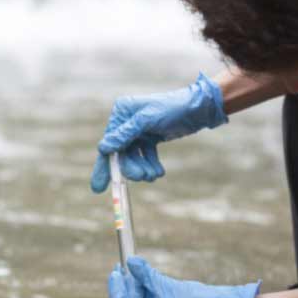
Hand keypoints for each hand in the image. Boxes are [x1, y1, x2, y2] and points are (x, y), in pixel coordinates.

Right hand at [90, 73, 227, 192]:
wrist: (198, 109)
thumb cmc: (172, 109)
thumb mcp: (147, 120)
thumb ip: (125, 134)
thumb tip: (103, 148)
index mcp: (122, 112)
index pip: (109, 144)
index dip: (104, 166)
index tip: (99, 188)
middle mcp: (127, 121)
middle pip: (121, 154)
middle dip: (131, 168)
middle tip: (142, 178)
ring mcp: (139, 131)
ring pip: (134, 158)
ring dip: (143, 169)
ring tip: (154, 175)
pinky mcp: (151, 138)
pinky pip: (145, 157)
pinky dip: (151, 165)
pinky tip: (159, 172)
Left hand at [107, 257, 259, 297]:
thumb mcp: (171, 287)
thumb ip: (148, 276)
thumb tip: (130, 262)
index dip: (118, 290)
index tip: (116, 270)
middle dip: (128, 287)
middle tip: (125, 266)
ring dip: (139, 288)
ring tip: (138, 268)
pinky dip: (149, 293)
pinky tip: (148, 277)